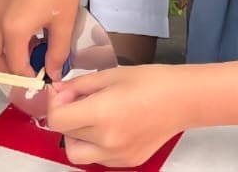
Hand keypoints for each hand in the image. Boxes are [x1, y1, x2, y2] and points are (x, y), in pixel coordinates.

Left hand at [46, 66, 186, 167]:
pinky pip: (98, 158)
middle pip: (65, 136)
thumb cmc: (150, 81)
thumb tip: (58, 93)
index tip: (63, 93)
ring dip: (76, 136)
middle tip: (78, 102)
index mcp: (102, 114)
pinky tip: (108, 127)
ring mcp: (118, 155)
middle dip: (65, 118)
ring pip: (78, 153)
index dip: (54, 104)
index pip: (57, 120)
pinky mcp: (128, 161)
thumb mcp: (109, 75)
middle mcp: (107, 140)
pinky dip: (94, 145)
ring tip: (92, 117)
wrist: (182, 99)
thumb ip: (78, 86)